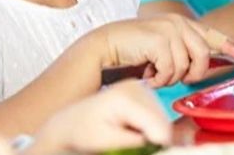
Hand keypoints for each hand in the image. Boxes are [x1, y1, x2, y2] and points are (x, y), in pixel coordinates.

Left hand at [28, 80, 170, 154]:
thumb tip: (162, 138)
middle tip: (132, 144)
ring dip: (152, 131)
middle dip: (154, 136)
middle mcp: (136, 86)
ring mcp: (139, 88)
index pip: (157, 123)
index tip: (148, 149)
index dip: (157, 141)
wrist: (70, 123)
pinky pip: (157, 114)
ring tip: (128, 135)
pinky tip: (132, 129)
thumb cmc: (82, 132)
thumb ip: (136, 140)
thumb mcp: (107, 141)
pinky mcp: (141, 93)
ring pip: (162, 117)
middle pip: (163, 119)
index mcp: (126, 96)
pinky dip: (150, 127)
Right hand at [92, 14, 233, 86]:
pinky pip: (171, 70)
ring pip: (187, 66)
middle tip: (176, 79)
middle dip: (193, 74)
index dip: (230, 46)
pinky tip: (148, 75)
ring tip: (155, 73)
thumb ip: (182, 52)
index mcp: (180, 23)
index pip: (211, 34)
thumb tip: (202, 66)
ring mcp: (169, 29)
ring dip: (170, 78)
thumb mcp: (162, 50)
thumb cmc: (132, 51)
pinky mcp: (160, 40)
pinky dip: (159, 79)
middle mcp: (178, 23)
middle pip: (204, 56)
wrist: (105, 47)